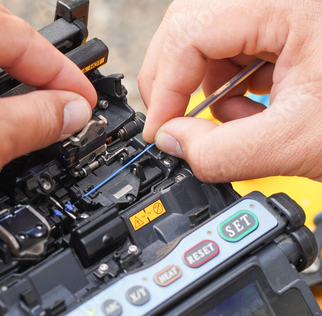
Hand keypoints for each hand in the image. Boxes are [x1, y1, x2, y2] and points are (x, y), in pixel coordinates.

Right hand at [138, 0, 321, 182]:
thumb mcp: (301, 141)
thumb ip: (223, 153)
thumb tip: (173, 143)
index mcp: (288, 0)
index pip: (190, 33)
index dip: (165, 89)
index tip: (160, 132)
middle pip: (188, 27)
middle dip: (179, 84)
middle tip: (181, 125)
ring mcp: (277, 3)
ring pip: (205, 36)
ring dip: (210, 85)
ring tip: (246, 117)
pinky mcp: (281, 15)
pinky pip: (231, 41)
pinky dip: (232, 78)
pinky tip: (261, 99)